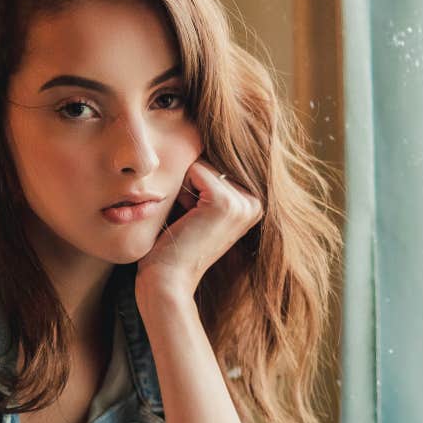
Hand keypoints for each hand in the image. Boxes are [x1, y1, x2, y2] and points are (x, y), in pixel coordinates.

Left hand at [135, 157, 263, 299]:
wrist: (168, 281)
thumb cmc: (175, 246)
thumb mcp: (200, 209)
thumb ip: (209, 183)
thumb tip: (205, 141)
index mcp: (253, 204)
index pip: (216, 165)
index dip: (194, 187)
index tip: (196, 220)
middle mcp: (255, 203)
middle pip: (210, 161)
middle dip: (190, 186)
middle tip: (190, 222)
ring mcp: (242, 203)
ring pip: (201, 164)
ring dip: (184, 189)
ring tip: (188, 221)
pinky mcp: (223, 202)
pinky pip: (194, 170)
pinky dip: (180, 191)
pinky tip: (185, 219)